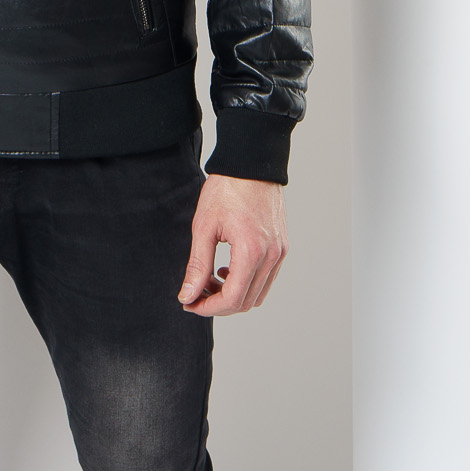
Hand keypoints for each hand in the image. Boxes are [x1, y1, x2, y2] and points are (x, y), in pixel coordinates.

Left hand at [177, 173, 287, 315]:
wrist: (250, 163)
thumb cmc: (226, 189)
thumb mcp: (204, 227)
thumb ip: (197, 265)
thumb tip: (188, 295)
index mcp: (251, 251)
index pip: (232, 299)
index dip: (208, 308)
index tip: (189, 303)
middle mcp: (271, 256)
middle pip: (246, 302)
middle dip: (219, 303)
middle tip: (196, 293)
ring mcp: (280, 252)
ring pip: (258, 294)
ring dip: (234, 294)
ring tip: (211, 279)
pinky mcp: (282, 246)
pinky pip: (266, 278)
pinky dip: (247, 282)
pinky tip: (228, 268)